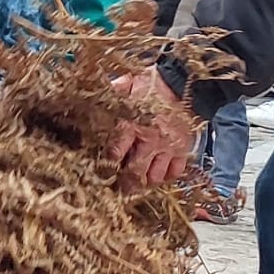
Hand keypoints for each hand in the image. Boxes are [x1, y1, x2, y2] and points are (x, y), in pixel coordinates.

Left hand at [110, 71, 192, 185]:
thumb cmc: (151, 85)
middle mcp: (150, 140)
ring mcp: (168, 147)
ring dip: (145, 182)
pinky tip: (158, 174)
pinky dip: (166, 177)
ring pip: (154, 177)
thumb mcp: (126, 86)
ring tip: (138, 183)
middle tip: (119, 190)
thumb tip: (91, 101)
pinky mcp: (183, 149)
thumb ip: (109, 97)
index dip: (106, 167)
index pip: (114, 155)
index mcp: (131, 125)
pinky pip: (174, 172)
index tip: (102, 174)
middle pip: (134, 173)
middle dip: (124, 185)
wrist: (183, 83)